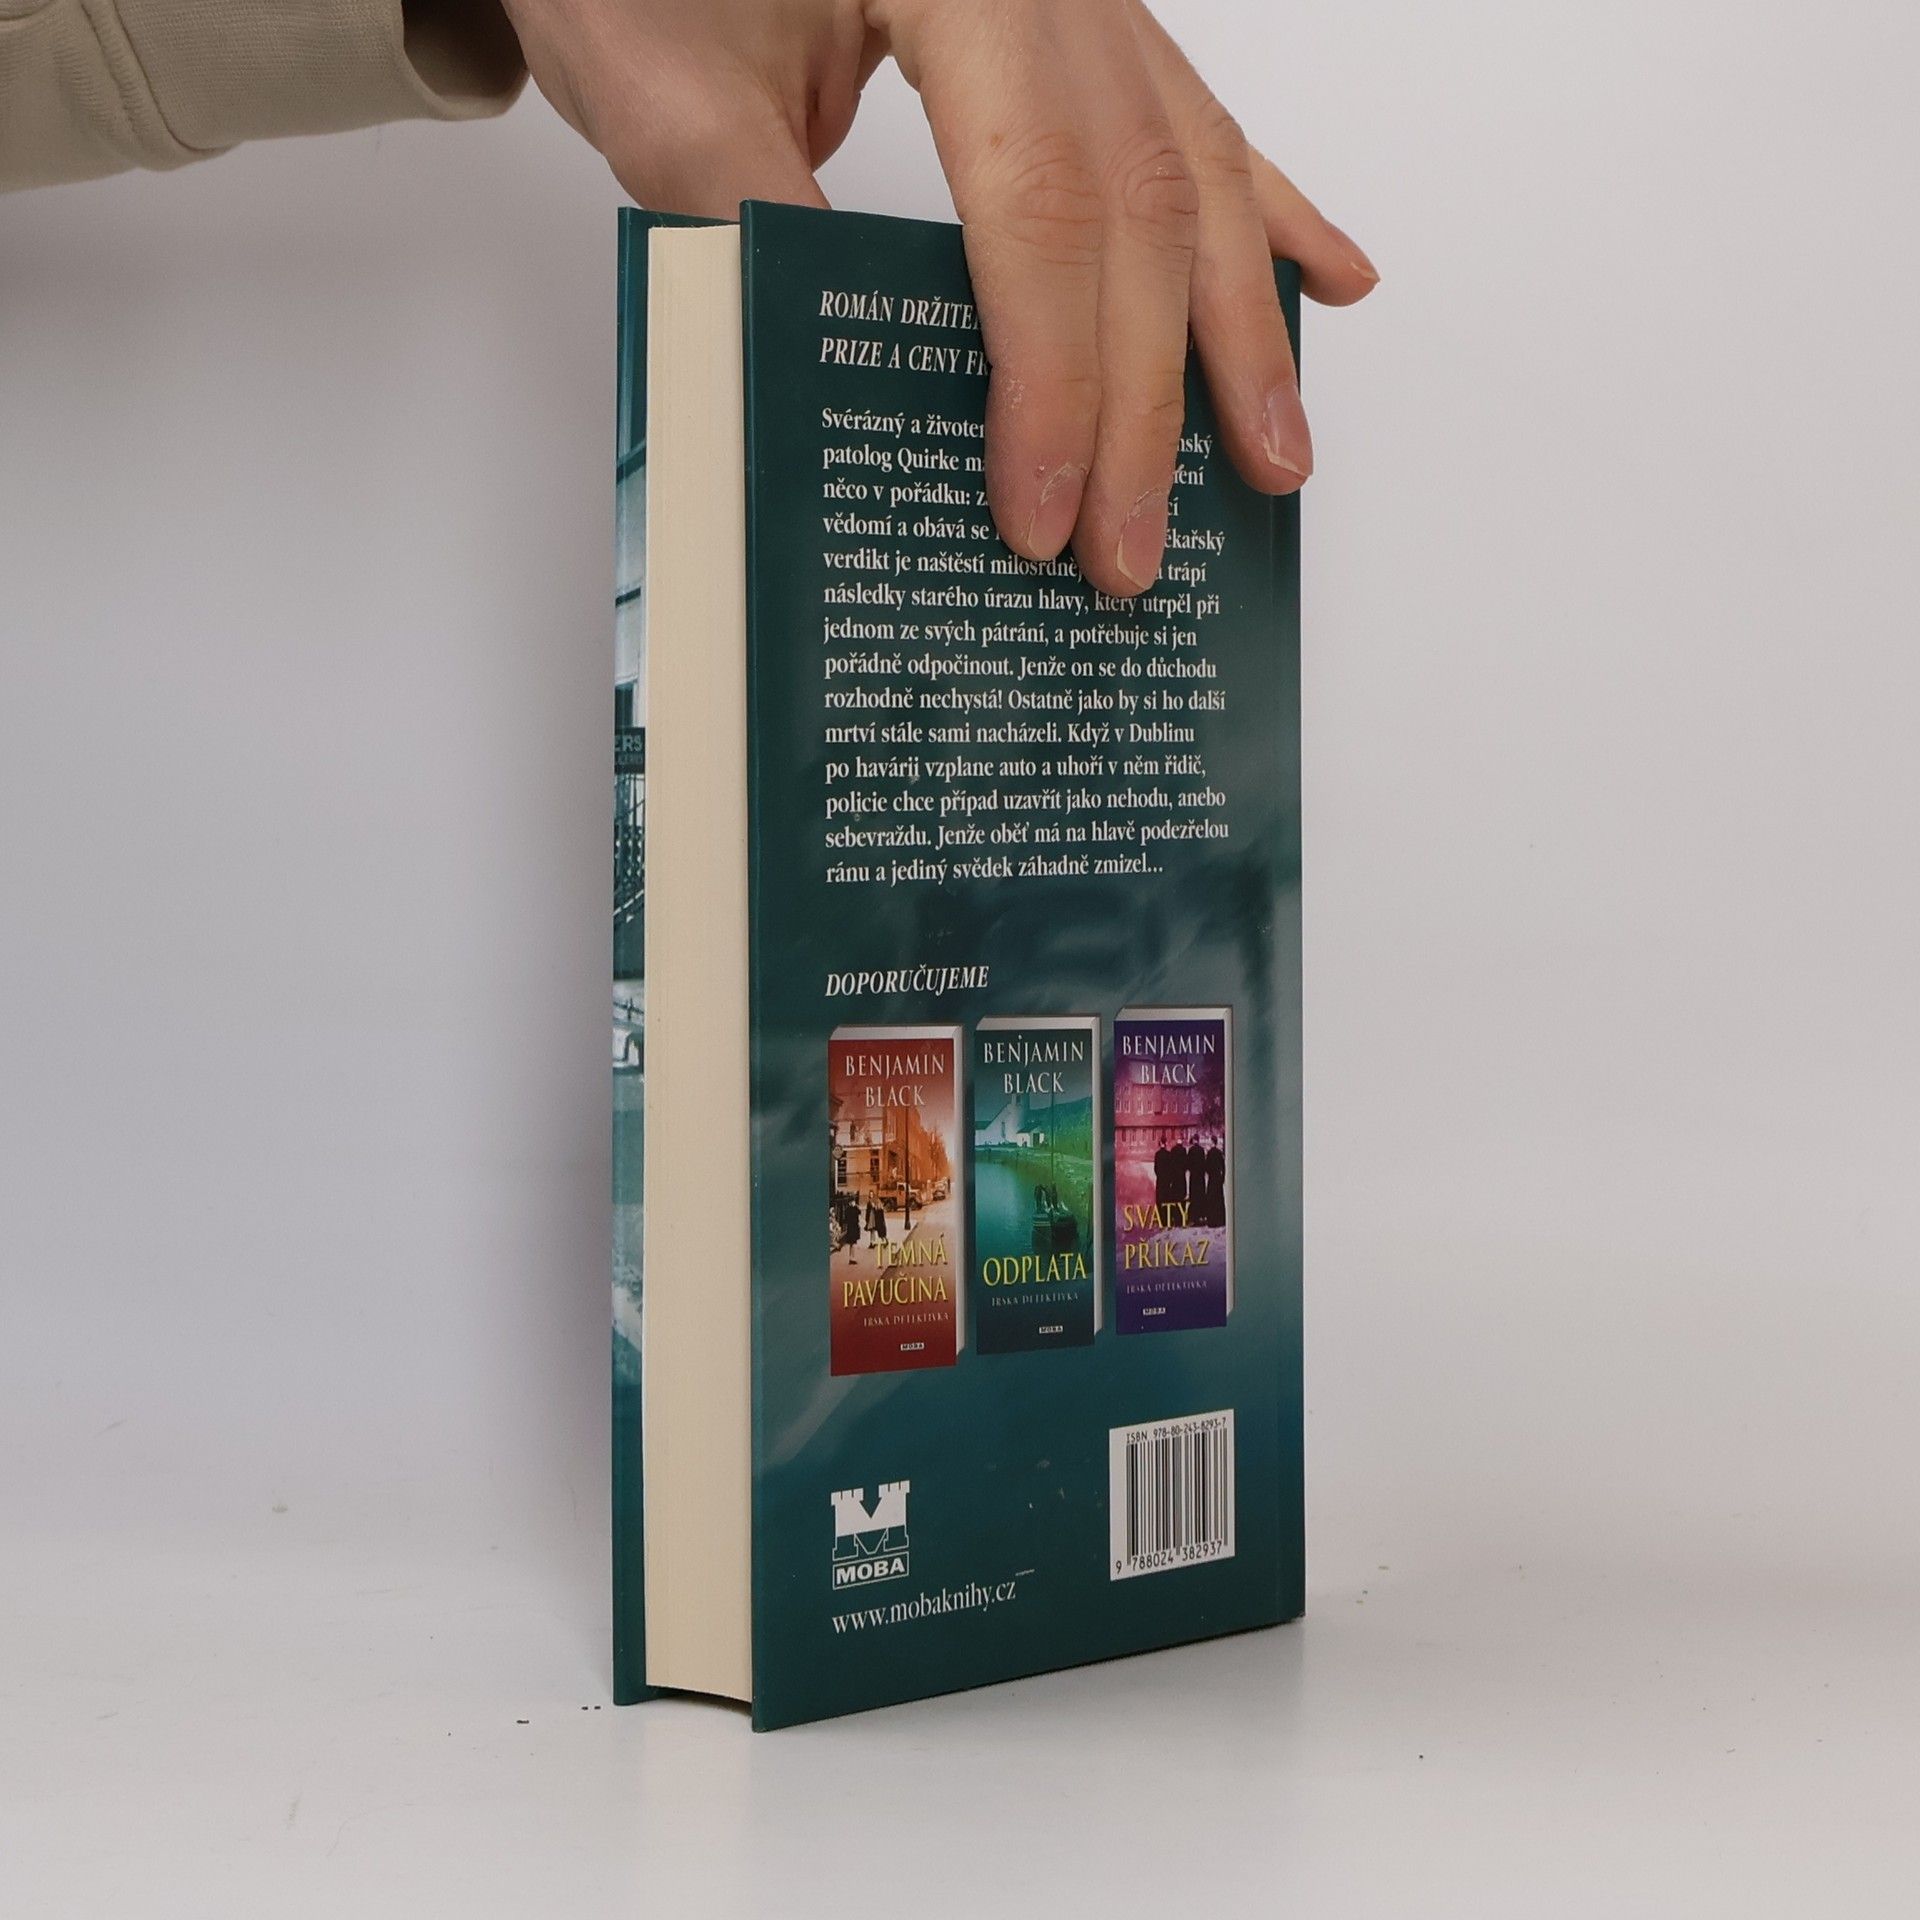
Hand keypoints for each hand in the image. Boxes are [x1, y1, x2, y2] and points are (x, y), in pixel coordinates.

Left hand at [500, 0, 1377, 594]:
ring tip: (1274, 457)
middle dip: (1145, 399)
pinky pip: (1198, 119)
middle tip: (1133, 551)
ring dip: (1239, 329)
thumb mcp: (658, 85)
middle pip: (1139, 205)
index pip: (1035, 202)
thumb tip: (854, 395)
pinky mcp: (1088, 24)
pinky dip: (1269, 210)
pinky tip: (1333, 278)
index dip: (1052, 375)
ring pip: (1197, 169)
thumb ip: (753, 223)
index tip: (1042, 514)